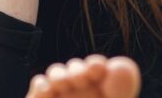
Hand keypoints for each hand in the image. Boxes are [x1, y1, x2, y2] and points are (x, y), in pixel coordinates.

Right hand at [26, 55, 140, 97]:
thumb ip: (121, 90)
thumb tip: (122, 66)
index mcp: (101, 93)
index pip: (97, 70)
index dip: (95, 66)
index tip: (96, 68)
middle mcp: (80, 94)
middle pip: (76, 69)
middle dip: (77, 70)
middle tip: (79, 79)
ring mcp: (60, 97)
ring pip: (57, 74)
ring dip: (60, 75)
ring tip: (63, 84)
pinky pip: (39, 86)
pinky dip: (42, 86)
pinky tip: (48, 92)